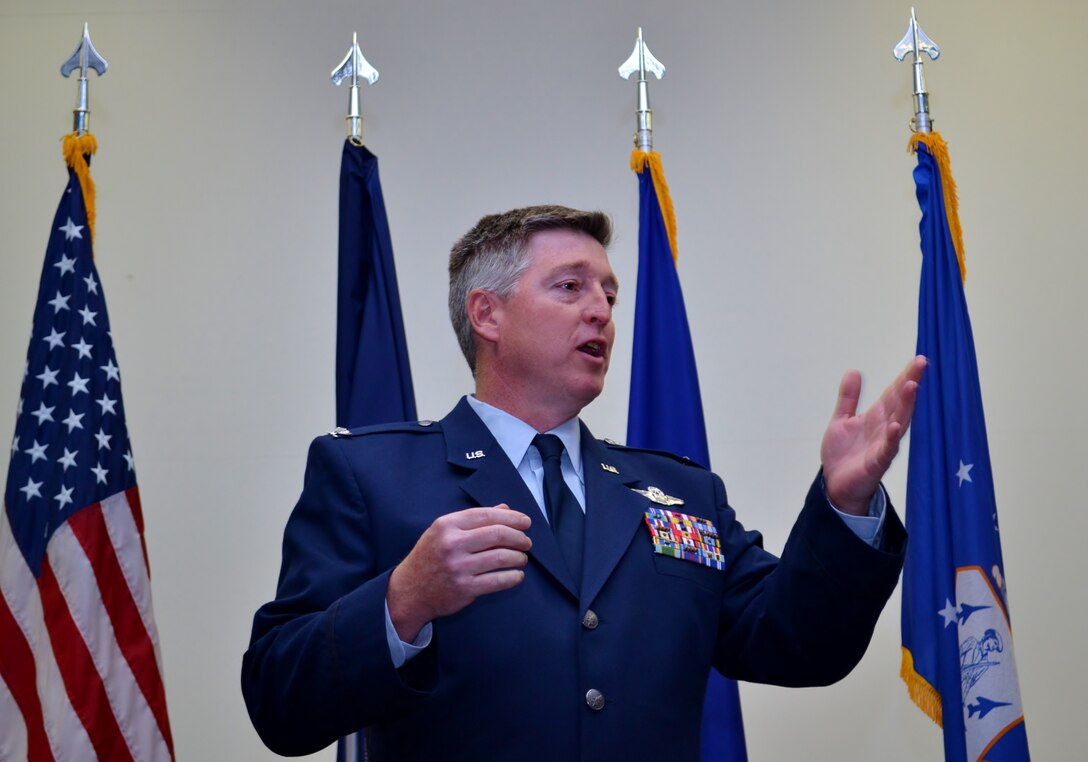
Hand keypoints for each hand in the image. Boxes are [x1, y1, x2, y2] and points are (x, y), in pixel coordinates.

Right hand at [387, 505, 531, 641]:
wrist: (409, 591)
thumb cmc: (429, 557)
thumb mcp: (443, 532)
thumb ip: (473, 520)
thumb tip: (505, 509)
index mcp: (447, 525)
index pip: (487, 515)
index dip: (512, 518)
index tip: (525, 522)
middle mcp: (452, 544)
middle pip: (498, 534)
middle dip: (519, 537)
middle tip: (527, 542)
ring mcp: (459, 567)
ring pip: (501, 557)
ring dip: (519, 557)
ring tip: (522, 558)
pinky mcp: (465, 589)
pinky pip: (498, 580)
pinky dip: (513, 577)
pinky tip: (517, 575)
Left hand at [820, 356, 926, 514]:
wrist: (836, 486)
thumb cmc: (844, 454)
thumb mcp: (841, 420)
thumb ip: (848, 398)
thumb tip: (853, 371)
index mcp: (876, 417)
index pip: (893, 393)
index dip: (904, 376)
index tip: (918, 360)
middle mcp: (884, 429)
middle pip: (900, 403)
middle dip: (910, 383)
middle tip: (922, 364)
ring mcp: (883, 445)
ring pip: (898, 422)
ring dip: (905, 406)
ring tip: (912, 386)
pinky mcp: (876, 463)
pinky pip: (887, 449)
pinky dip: (892, 438)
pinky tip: (896, 426)